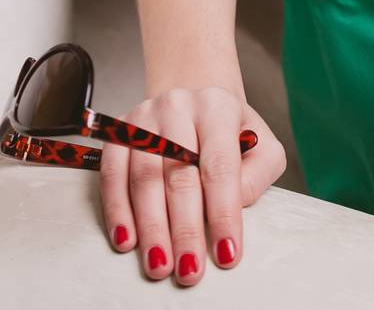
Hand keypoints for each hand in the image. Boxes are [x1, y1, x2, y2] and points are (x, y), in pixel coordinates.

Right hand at [100, 83, 286, 286]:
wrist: (195, 104)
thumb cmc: (229, 134)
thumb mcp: (261, 147)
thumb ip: (257, 173)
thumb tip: (236, 204)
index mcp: (217, 107)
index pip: (220, 165)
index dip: (222, 212)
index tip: (226, 254)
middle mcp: (178, 106)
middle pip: (179, 174)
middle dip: (184, 229)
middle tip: (189, 270)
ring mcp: (145, 116)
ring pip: (144, 177)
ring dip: (150, 226)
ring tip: (159, 263)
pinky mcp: (120, 130)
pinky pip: (112, 172)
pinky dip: (117, 208)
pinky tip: (127, 238)